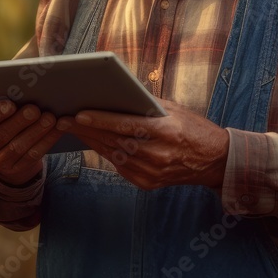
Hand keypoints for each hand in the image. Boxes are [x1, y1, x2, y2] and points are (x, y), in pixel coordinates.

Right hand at [0, 100, 62, 185]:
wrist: (4, 153)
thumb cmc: (1, 123)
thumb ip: (1, 107)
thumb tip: (20, 91)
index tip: (10, 104)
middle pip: (2, 135)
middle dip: (20, 121)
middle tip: (34, 109)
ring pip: (18, 146)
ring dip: (36, 131)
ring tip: (49, 118)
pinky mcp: (16, 170)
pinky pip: (32, 155)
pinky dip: (46, 141)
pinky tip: (56, 130)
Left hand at [58, 99, 227, 189]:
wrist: (214, 161)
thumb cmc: (193, 128)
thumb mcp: (174, 109)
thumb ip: (145, 103)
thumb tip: (114, 93)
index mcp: (165, 132)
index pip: (125, 125)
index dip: (99, 120)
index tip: (78, 114)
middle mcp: (158, 155)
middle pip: (113, 141)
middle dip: (87, 130)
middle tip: (63, 119)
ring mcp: (152, 173)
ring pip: (112, 155)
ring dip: (91, 141)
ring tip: (73, 128)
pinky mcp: (147, 184)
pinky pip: (119, 166)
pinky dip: (105, 153)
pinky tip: (93, 142)